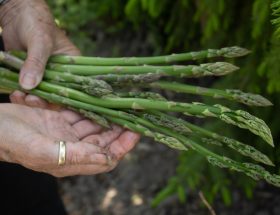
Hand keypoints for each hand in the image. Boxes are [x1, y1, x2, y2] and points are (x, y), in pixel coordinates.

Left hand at [0, 0, 79, 104]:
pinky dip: (21, 93)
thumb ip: (36, 63)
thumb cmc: (36, 22)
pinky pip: (29, 88)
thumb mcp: (40, 42)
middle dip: (43, 100)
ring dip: (30, 98)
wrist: (16, 13)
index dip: (64, 99)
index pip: (74, 87)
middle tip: (30, 99)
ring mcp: (46, 74)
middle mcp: (61, 72)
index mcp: (73, 64)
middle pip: (57, 94)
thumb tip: (29, 86)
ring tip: (18, 96)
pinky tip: (15, 93)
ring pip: (42, 94)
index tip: (50, 103)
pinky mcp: (31, 73)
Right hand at [0, 104, 139, 176]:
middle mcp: (71, 148)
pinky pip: (80, 113)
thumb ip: (76, 156)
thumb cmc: (10, 140)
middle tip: (134, 113)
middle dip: (120, 129)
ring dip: (108, 116)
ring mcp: (65, 132)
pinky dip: (90, 107)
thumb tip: (108, 159)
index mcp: (70, 161)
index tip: (136, 131)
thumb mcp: (42, 151)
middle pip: (104, 140)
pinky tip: (101, 99)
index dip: (123, 147)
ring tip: (122, 104)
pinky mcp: (58, 118)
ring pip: (94, 125)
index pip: (106, 158)